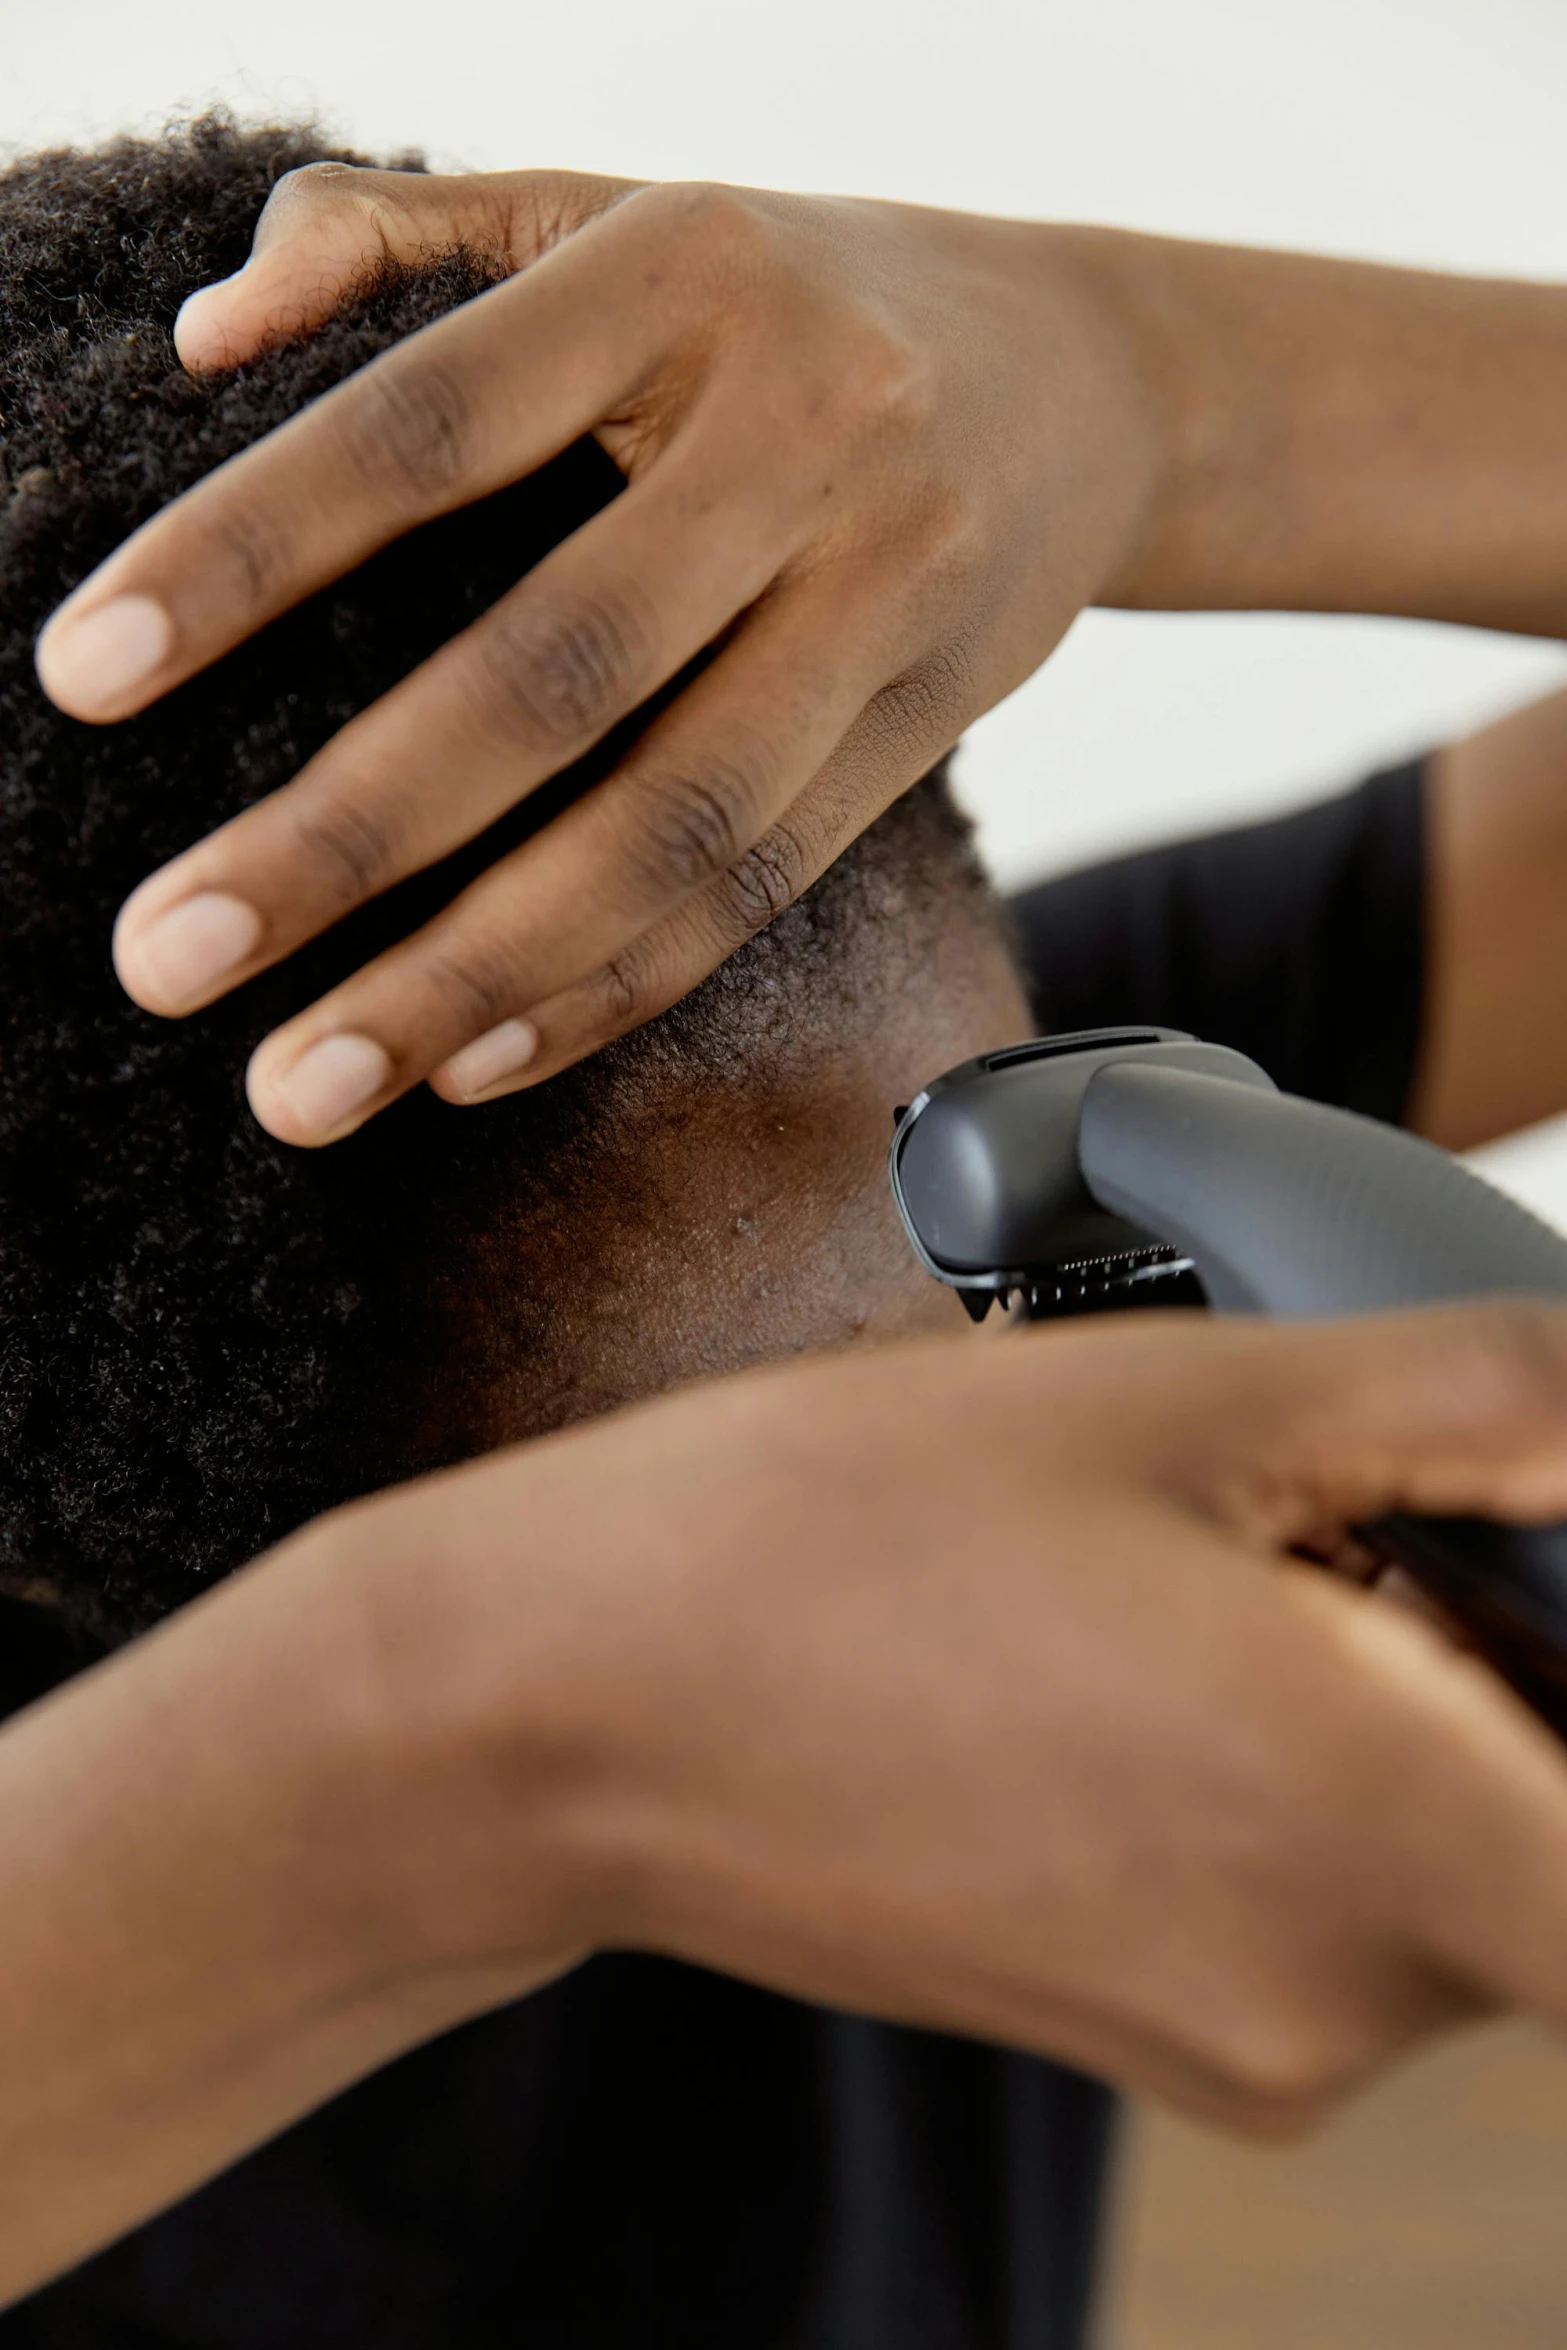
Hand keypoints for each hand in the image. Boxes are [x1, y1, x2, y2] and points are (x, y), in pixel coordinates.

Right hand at [10, 1301, 1566, 2299]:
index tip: (1525, 1566)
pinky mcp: (1150, 2027)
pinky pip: (1330, 1906)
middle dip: (1519, 1656)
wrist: (572, 1698)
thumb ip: (1489, 1403)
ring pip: (1458, 1872)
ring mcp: (1237, 2042)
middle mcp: (1335, 2003)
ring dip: (1420, 1706)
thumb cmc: (841, 1523)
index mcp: (1375, 1834)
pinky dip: (1317, 1773)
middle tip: (1365, 1503)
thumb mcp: (1193, 1391)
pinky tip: (1154, 1639)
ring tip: (1232, 1551)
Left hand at [33, 164, 1166, 1142]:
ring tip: (301, 1084)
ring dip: (474, 975)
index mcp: (686, 272)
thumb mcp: (609, 207)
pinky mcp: (923, 730)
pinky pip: (758, 889)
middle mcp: (808, 439)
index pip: (432, 428)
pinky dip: (608, 990)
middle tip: (165, 960)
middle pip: (555, 675)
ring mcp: (885, 599)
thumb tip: (208, 335)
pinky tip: (470, 1061)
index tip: (87, 676)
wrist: (1091, 378)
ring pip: (672, 829)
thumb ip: (398, 233)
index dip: (253, 550)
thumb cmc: (790, 288)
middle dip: (344, 839)